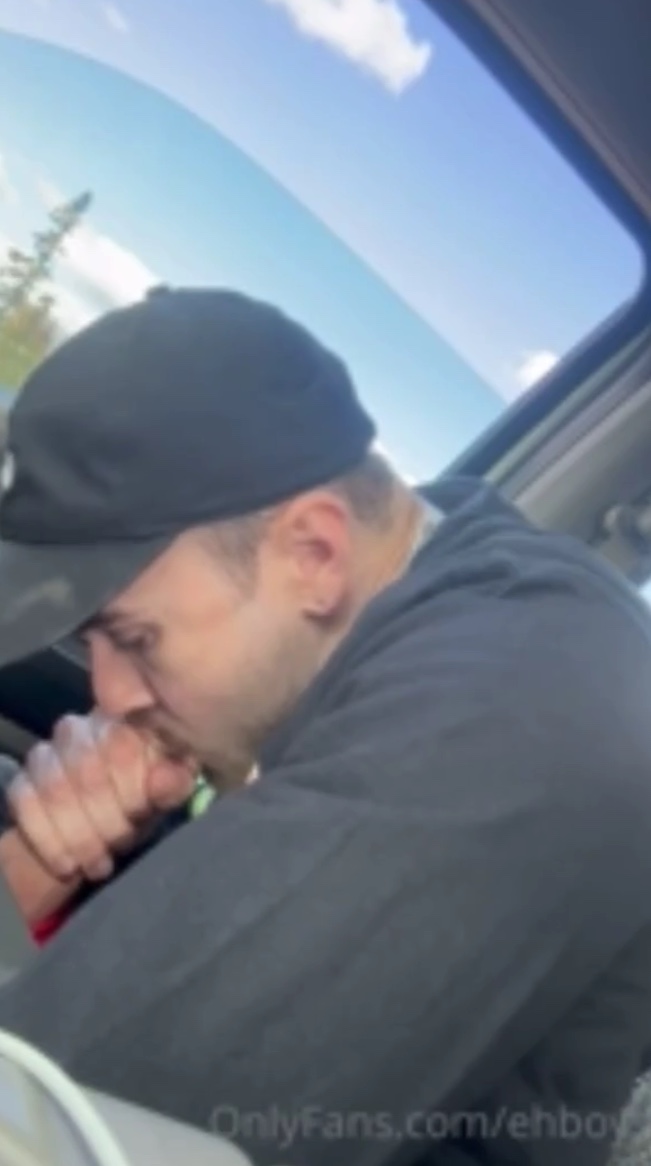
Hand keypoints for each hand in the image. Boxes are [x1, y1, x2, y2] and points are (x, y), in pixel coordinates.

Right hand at [6, 712, 196, 883]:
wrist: (104, 822)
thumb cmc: (145, 797)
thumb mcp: (170, 791)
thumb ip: (174, 781)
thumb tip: (166, 778)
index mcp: (122, 721)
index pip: (121, 748)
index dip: (131, 790)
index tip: (141, 817)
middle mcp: (78, 729)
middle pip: (87, 775)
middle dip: (108, 821)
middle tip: (121, 845)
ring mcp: (45, 753)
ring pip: (56, 792)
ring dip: (80, 837)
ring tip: (99, 862)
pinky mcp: (22, 781)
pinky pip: (26, 806)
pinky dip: (50, 843)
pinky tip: (69, 864)